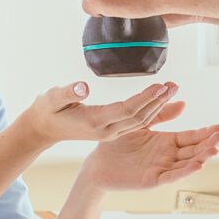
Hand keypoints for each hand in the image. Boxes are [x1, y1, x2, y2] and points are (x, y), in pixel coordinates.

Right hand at [17, 79, 182, 145]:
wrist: (43, 129)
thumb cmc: (47, 110)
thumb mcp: (51, 98)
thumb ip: (67, 92)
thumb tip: (82, 87)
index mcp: (94, 121)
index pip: (126, 110)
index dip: (145, 98)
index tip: (162, 86)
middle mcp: (106, 130)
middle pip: (138, 117)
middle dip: (158, 101)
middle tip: (174, 86)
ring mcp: (110, 132)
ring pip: (140, 121)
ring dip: (158, 106)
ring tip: (173, 90)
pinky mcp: (111, 130)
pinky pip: (136, 123)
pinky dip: (151, 112)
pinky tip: (161, 101)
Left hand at [83, 115, 218, 193]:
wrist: (98, 162)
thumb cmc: (117, 144)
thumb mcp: (142, 123)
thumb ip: (161, 113)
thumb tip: (183, 102)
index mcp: (167, 142)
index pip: (192, 137)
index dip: (207, 133)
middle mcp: (168, 156)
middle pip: (194, 149)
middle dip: (210, 143)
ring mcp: (162, 168)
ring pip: (187, 162)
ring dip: (203, 156)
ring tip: (216, 148)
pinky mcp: (153, 180)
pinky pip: (173, 175)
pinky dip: (186, 170)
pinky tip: (199, 163)